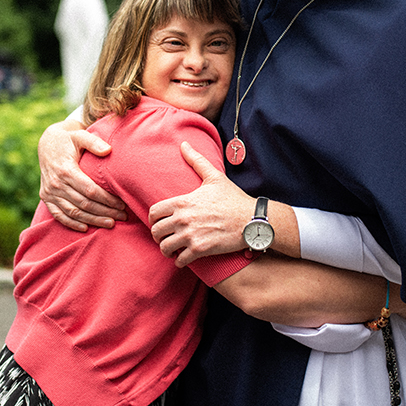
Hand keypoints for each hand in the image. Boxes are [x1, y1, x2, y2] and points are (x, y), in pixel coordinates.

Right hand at [37, 121, 126, 230]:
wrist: (47, 142)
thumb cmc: (68, 139)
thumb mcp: (80, 135)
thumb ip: (94, 142)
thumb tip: (108, 150)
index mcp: (66, 170)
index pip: (91, 191)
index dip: (107, 200)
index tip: (122, 204)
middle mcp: (56, 183)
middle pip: (84, 204)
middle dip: (105, 212)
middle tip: (122, 216)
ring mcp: (49, 192)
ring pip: (73, 212)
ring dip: (93, 220)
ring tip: (110, 224)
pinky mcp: (45, 197)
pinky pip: (58, 215)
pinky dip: (71, 223)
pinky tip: (86, 228)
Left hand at [149, 141, 253, 266]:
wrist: (252, 219)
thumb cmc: (233, 198)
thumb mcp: (214, 176)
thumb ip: (196, 161)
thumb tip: (183, 144)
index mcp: (183, 202)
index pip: (153, 212)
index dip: (153, 218)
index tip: (158, 222)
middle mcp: (183, 219)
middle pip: (156, 231)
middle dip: (158, 235)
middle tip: (165, 236)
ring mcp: (191, 235)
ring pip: (165, 247)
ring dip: (167, 249)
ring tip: (173, 248)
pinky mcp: (201, 249)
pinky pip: (179, 260)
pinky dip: (179, 261)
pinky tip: (183, 257)